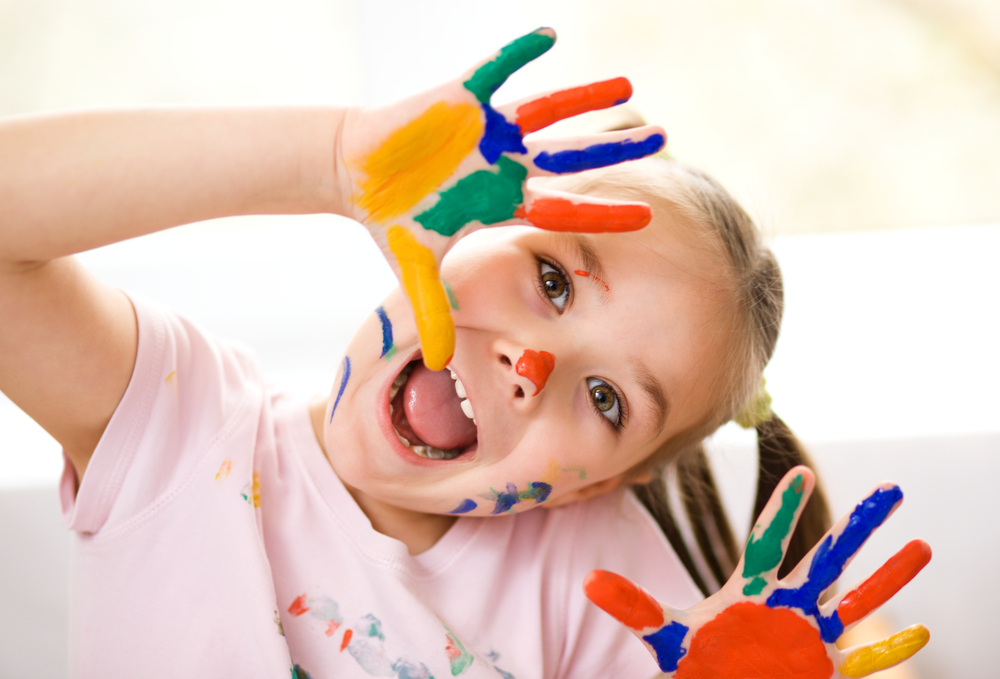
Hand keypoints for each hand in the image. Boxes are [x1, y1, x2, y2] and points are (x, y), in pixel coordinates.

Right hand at [337, 28, 664, 369]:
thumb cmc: (391, 219)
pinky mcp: (462, 97)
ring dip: (586, 98)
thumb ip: (434, 311)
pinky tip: (550, 36)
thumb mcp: (415, 269)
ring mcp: (489, 128)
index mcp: (502, 200)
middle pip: (571, 156)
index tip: (647, 216)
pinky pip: (497, 69)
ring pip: (548, 109)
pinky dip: (520, 53)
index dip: (603, 214)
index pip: (564, 208)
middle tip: (663, 140)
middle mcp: (506, 162)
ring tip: (629, 87)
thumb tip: (441, 366)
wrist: (355, 173)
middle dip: (615, 150)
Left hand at [584, 467, 930, 677]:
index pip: (769, 541)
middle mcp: (789, 603)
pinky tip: (925, 630)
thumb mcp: (666, 636)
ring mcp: (812, 634)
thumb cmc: (699, 664)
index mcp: (753, 590)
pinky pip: (866, 655)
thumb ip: (633, 606)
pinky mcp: (824, 666)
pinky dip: (893, 646)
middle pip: (828, 556)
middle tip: (891, 489)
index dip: (784, 508)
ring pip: (858, 597)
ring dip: (889, 574)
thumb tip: (589, 580)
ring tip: (921, 545)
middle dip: (858, 525)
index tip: (800, 471)